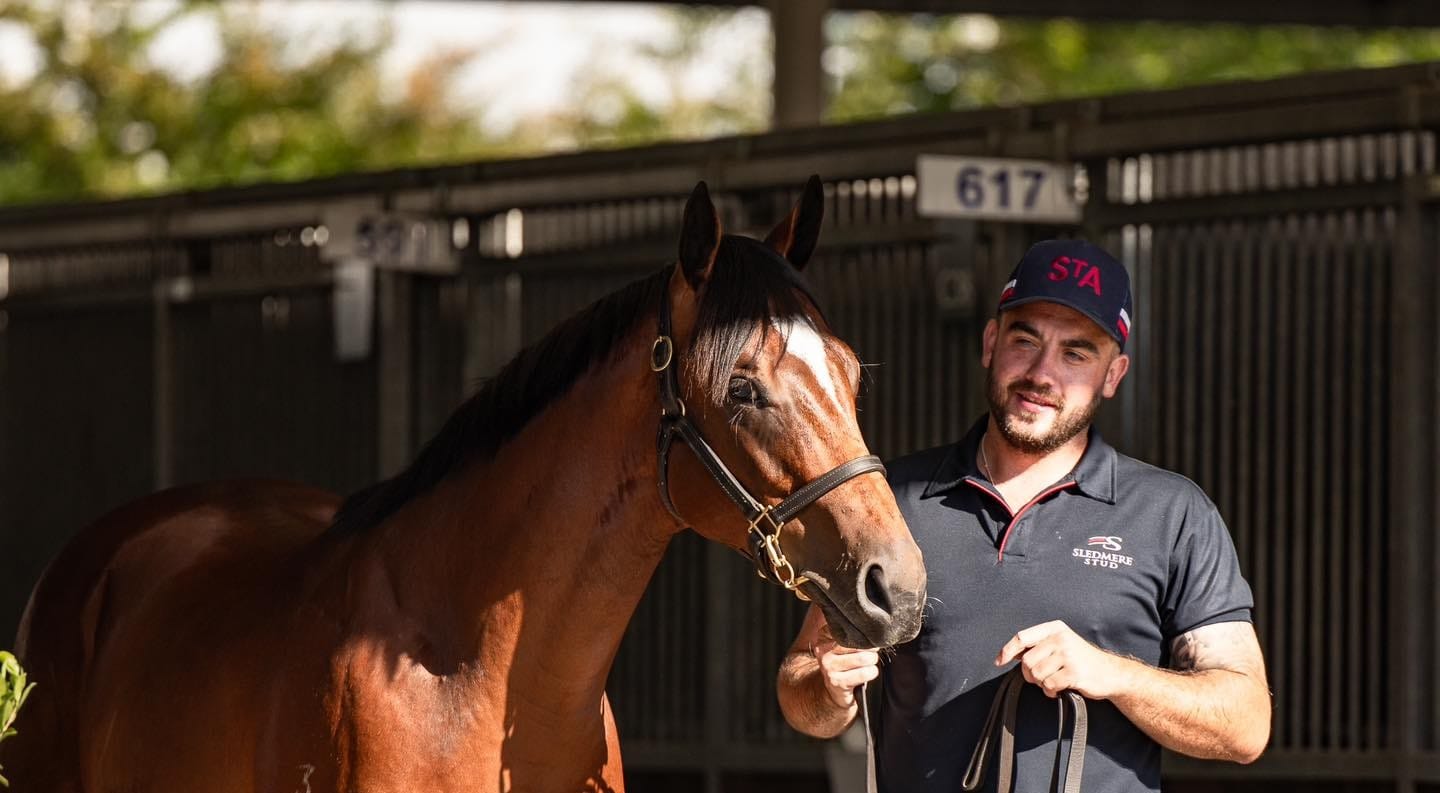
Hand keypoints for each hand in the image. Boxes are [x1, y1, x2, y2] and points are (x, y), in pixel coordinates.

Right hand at [812, 624, 879, 708]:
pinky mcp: (837, 682)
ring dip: (872, 661)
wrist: (834, 688)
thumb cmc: (843, 663)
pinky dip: (871, 672)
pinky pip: (864, 673)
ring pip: (863, 658)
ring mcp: (829, 667)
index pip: (850, 628)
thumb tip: (871, 629)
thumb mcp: (842, 644)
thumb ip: (851, 633)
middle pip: (858, 643)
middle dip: (870, 649)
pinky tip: (867, 673)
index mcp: (824, 635)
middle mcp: (823, 650)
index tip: (867, 639)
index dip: (864, 634)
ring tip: (868, 663)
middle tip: (870, 653)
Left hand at [995, 620, 1129, 699]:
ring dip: (1041, 684)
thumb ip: (1038, 646)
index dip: (1007, 650)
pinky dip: (1051, 691)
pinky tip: (1060, 689)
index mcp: (1054, 629)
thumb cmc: (1081, 661)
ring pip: (1036, 674)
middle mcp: (1061, 638)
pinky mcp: (1074, 672)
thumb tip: (1009, 654)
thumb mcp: (1061, 645)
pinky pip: (1049, 685)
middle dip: (1030, 675)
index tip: (999, 661)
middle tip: (1041, 678)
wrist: (1111, 673)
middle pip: (1027, 661)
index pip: (1022, 637)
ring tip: (1054, 682)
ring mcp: (1068, 654)